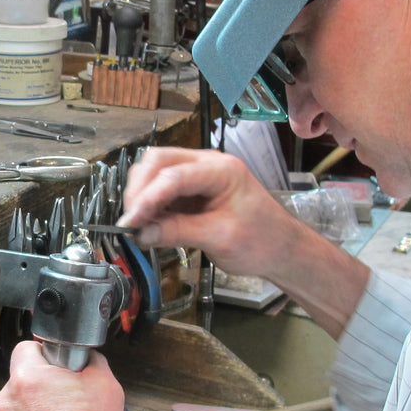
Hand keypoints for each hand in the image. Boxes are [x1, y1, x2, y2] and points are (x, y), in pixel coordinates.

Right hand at [119, 147, 371, 339]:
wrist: (281, 249)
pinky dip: (150, 204)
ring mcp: (198, 175)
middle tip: (130, 219)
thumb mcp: (219, 238)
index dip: (148, 196)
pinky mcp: (192, 191)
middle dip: (139, 189)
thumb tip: (142, 232)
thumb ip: (178, 232)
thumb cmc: (262, 240)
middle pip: (158, 162)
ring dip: (142, 195)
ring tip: (138, 223)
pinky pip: (162, 190)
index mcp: (222, 170)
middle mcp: (208, 165)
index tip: (131, 220)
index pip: (174, 175)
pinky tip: (147, 223)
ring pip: (156, 172)